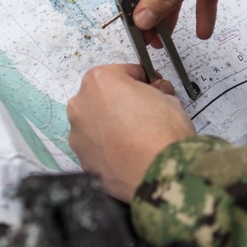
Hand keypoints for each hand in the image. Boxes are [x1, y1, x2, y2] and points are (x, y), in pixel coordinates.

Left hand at [67, 64, 195, 201]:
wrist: (159, 173)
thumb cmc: (163, 133)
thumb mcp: (168, 99)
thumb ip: (155, 91)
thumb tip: (156, 93)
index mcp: (99, 81)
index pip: (121, 72)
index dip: (140, 79)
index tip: (149, 86)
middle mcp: (81, 104)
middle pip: (102, 97)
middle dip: (120, 102)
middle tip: (143, 112)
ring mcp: (78, 133)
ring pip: (95, 122)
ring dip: (110, 125)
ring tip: (135, 137)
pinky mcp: (81, 158)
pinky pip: (95, 146)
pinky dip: (108, 147)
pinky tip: (127, 153)